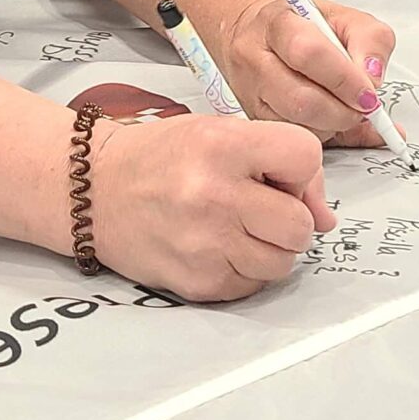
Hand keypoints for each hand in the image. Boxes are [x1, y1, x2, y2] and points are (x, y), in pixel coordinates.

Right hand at [88, 113, 334, 301]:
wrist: (93, 191)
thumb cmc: (160, 157)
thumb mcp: (216, 133)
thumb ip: (275, 161)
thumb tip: (325, 218)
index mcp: (222, 146)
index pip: (305, 156)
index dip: (302, 171)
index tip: (281, 176)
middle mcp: (214, 195)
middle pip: (300, 225)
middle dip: (291, 219)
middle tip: (263, 209)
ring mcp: (205, 244)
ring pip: (283, 263)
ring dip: (271, 249)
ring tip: (239, 229)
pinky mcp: (197, 282)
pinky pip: (252, 286)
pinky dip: (244, 271)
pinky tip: (217, 248)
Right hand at [213, 0, 398, 147]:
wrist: (257, 33)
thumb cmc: (301, 25)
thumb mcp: (345, 18)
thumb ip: (371, 40)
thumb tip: (374, 79)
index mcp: (278, 23)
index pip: (309, 52)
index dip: (344, 79)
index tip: (368, 92)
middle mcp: (256, 59)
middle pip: (301, 100)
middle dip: (343, 112)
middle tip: (363, 108)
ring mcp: (250, 93)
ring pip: (296, 127)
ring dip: (333, 127)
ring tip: (344, 109)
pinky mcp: (254, 120)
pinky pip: (292, 141)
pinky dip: (321, 137)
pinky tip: (330, 121)